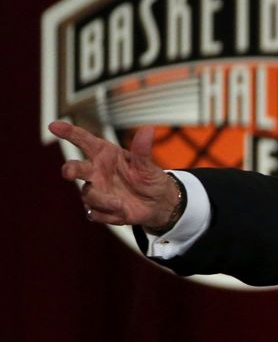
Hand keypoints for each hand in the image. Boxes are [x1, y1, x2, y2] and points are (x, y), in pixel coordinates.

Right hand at [50, 120, 179, 228]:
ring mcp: (96, 190)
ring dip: (103, 200)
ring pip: (88, 195)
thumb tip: (147, 130)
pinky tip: (124, 213)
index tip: (54, 126)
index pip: (84, 141)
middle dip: (70, 170)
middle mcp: (95, 171)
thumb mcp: (147, 165)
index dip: (69, 132)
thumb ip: (142, 150)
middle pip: (75, 168)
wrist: (158, 204)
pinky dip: (110, 215)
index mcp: (105, 154)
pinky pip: (95, 214)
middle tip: (68, 173)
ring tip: (121, 203)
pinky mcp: (99, 209)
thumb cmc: (149, 179)